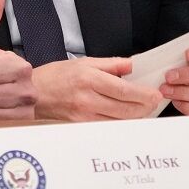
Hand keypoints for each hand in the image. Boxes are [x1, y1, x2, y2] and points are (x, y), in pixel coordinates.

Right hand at [33, 57, 160, 120]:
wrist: (33, 93)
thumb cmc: (55, 76)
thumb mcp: (83, 62)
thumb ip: (110, 64)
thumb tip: (131, 65)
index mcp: (89, 79)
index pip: (124, 90)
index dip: (144, 94)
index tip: (155, 93)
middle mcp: (87, 99)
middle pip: (126, 109)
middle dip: (145, 106)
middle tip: (154, 101)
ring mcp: (84, 115)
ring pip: (120, 121)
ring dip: (137, 116)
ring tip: (143, 108)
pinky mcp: (82, 125)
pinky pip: (109, 126)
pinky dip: (122, 122)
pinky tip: (127, 116)